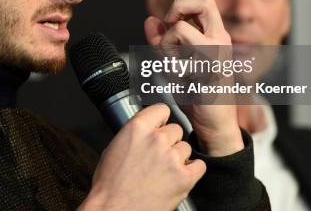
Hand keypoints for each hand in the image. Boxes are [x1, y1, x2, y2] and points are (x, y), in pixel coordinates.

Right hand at [80, 104, 205, 210]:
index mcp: (137, 128)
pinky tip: (178, 176)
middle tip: (158, 155)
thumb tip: (147, 128)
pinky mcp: (184, 177)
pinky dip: (191, 171)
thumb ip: (135, 132)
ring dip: (178, 157)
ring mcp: (172, 158)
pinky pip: (199, 165)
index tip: (160, 126)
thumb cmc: (111, 184)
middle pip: (176, 129)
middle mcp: (156, 139)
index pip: (162, 109)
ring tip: (164, 170)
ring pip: (186, 147)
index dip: (161, 120)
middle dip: (169, 141)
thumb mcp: (115, 146)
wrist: (115, 210)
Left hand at [144, 0, 243, 156]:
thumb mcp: (175, 62)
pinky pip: (177, 56)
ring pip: (179, 27)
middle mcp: (220, 40)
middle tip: (170, 31)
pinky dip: (170, 66)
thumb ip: (161, 41)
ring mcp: (216, 54)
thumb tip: (150, 19)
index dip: (182, 6)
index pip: (204, 2)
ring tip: (172, 62)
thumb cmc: (198, 95)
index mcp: (216, 36)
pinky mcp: (208, 70)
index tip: (171, 24)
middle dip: (177, 10)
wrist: (215, 125)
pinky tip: (179, 78)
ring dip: (166, 44)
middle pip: (203, 2)